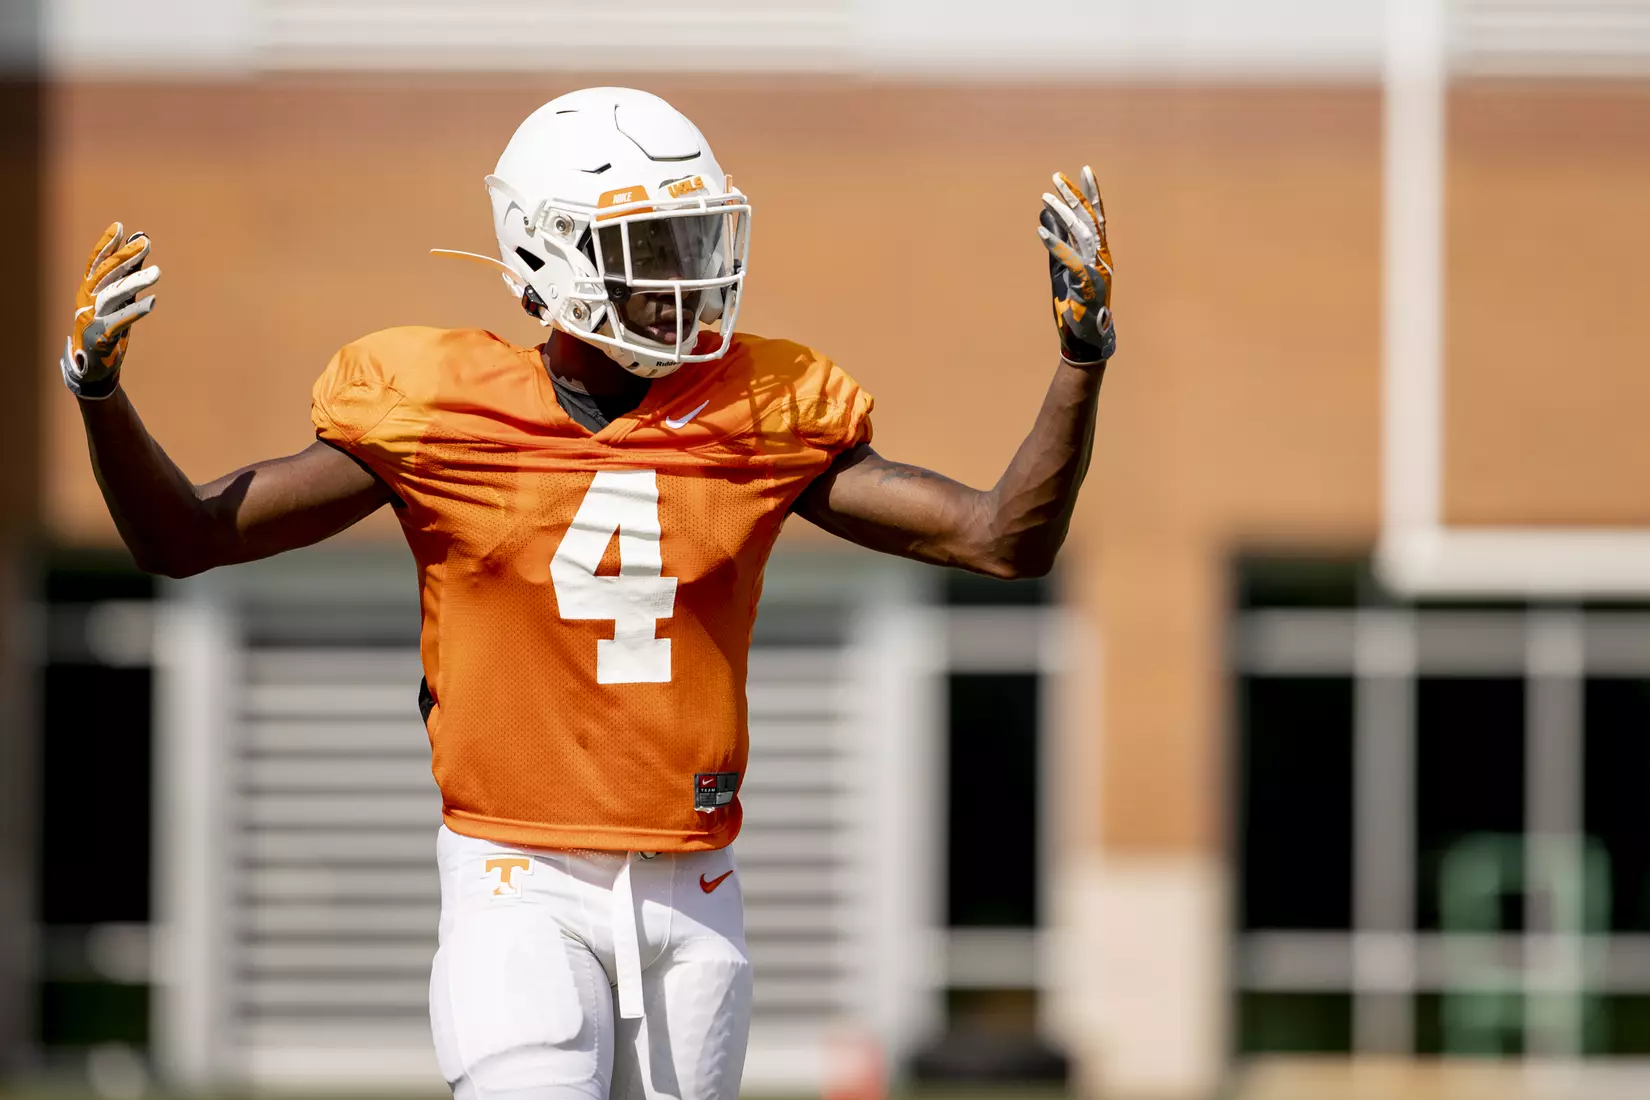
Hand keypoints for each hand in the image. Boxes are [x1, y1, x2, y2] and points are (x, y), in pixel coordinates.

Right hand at [61, 222, 159, 399]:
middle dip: (125, 258)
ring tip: (157, 272)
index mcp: (88, 291)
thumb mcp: (117, 299)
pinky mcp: (102, 338)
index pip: (96, 263)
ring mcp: (93, 319)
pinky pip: (119, 322)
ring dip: (134, 282)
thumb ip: (128, 272)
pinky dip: (135, 311)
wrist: (92, 368)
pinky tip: (152, 302)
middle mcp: (86, 301)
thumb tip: (139, 241)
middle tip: (145, 243)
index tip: (120, 227)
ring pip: (112, 296)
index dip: (106, 245)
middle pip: (106, 276)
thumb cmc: (106, 327)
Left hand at [1038, 166, 1114, 364]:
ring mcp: (1098, 272)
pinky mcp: (1088, 287)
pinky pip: (1072, 261)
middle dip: (1073, 196)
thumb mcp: (1061, 269)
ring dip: (1064, 215)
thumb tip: (1046, 216)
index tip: (1083, 169)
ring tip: (1046, 198)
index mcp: (1099, 253)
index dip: (1091, 192)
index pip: (1097, 216)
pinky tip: (1041, 233)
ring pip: (1084, 235)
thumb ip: (1057, 243)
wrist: (1083, 340)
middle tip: (1055, 177)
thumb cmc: (1075, 305)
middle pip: (1090, 220)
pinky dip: (1057, 246)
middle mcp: (1102, 259)